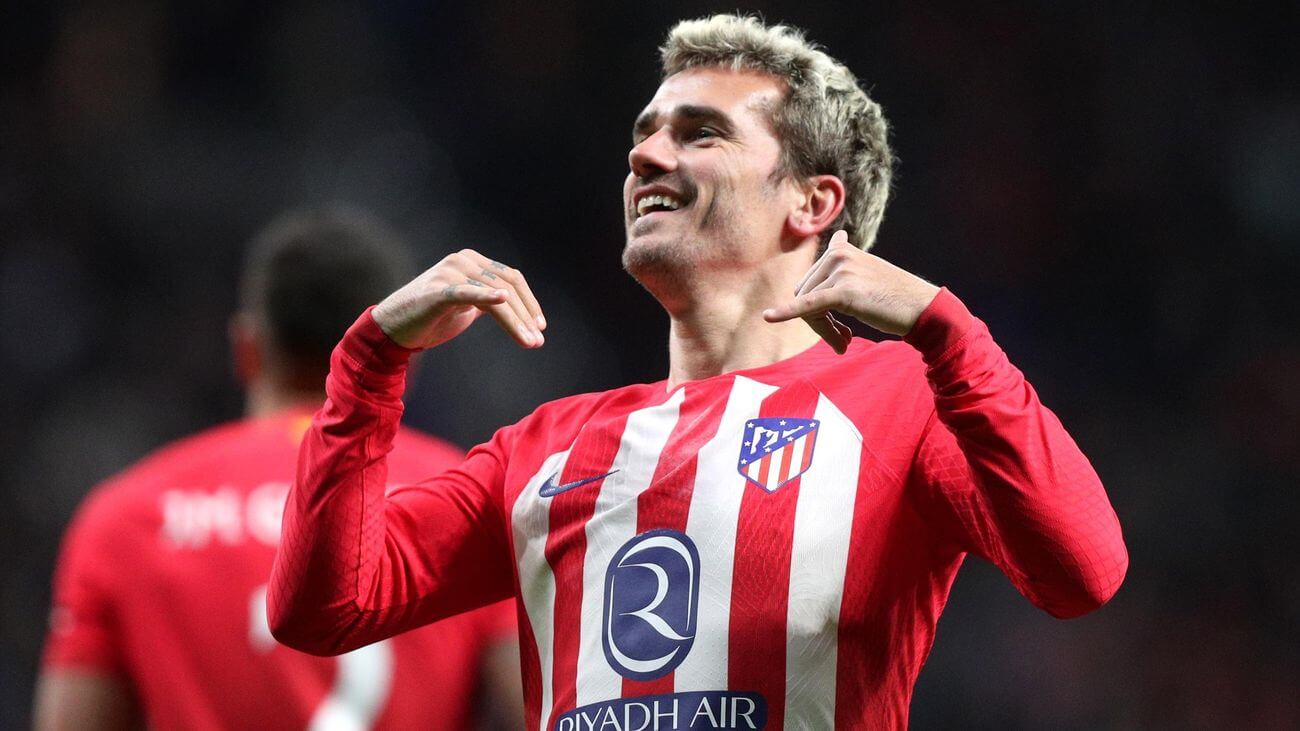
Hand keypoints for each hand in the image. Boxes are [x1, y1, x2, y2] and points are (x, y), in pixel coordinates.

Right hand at [371, 249, 545, 349]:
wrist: (393, 329)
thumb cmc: (429, 319)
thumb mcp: (465, 306)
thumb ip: (487, 300)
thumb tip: (514, 307)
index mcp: (472, 262)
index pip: (510, 278)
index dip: (529, 302)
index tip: (540, 326)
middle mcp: (463, 261)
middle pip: (507, 286)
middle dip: (526, 315)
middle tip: (537, 340)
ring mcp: (449, 273)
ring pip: (495, 295)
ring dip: (515, 321)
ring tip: (529, 342)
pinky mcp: (438, 291)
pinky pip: (467, 292)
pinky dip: (486, 295)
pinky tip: (501, 300)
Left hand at [763, 230, 939, 352]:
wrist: (924, 309)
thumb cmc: (895, 296)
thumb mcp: (867, 273)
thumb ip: (847, 262)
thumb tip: (839, 238)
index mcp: (840, 249)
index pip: (809, 283)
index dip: (817, 311)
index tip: (841, 330)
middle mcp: (838, 255)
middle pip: (803, 294)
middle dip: (818, 322)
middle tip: (843, 341)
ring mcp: (841, 271)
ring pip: (808, 308)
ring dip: (824, 331)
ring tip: (845, 342)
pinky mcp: (844, 292)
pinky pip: (807, 305)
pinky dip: (787, 312)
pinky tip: (768, 317)